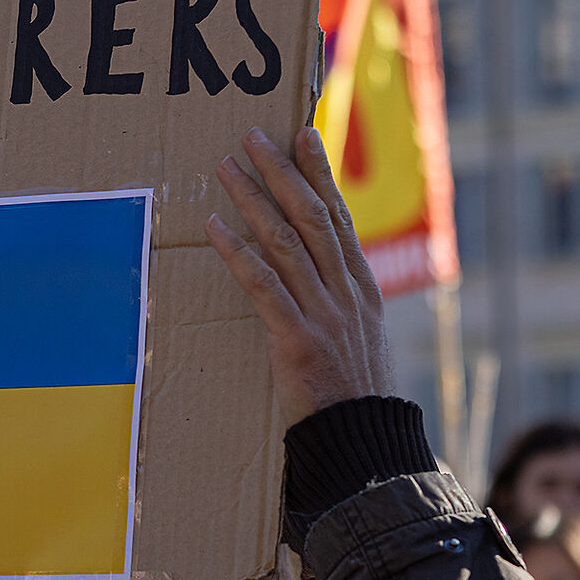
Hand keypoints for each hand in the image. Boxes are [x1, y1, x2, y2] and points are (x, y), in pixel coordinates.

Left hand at [207, 126, 392, 426]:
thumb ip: (341, 301)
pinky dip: (238, 252)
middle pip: (312, 216)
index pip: (340, 216)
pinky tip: (215, 227)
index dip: (321, 173)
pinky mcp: (298, 341)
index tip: (303, 134)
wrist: (364, 444)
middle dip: (281, 171)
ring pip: (285, 242)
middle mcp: (346, 292)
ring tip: (226, 167)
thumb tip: (320, 270)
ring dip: (253, 199)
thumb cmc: (356, 395)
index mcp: (363, 288)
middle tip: (252, 136)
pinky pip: (264, 286)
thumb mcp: (362, 338)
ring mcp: (324, 315)